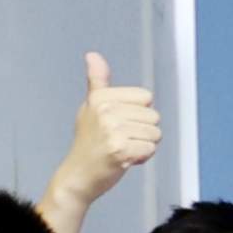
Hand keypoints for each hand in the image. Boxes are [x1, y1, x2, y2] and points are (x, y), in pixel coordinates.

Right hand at [51, 47, 164, 217]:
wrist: (77, 177)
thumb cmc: (88, 143)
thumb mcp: (91, 107)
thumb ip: (97, 82)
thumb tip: (92, 55)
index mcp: (101, 97)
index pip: (146, 97)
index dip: (138, 114)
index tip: (119, 124)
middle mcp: (106, 110)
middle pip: (153, 116)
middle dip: (142, 132)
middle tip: (120, 140)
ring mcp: (112, 129)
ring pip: (155, 134)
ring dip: (143, 145)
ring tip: (122, 149)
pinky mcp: (120, 149)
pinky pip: (150, 149)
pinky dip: (141, 158)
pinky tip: (124, 160)